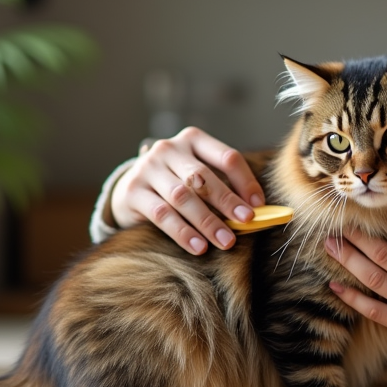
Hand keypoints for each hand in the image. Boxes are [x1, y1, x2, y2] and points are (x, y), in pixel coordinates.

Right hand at [109, 127, 264, 253]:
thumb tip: (254, 211)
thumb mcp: (196, 176)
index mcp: (192, 139)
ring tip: (225, 241)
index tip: (258, 205)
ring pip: (183, 196)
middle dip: (227, 201)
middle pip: (203, 177)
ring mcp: (148, 168)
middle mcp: (169, 149)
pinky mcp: (133, 191)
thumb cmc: (174, 183)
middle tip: (246, 222)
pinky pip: (162, 214)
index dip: (245, 181)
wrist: (129, 190)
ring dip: (207, 221)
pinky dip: (183, 232)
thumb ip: (221, 186)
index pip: (226, 157)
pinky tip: (198, 247)